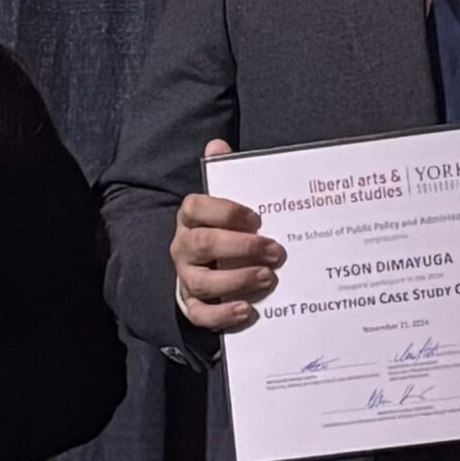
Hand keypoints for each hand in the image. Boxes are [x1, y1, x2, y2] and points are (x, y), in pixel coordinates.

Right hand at [172, 138, 284, 332]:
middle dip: (242, 248)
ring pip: (202, 282)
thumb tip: (218, 145)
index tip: (257, 218)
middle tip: (276, 251)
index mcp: (191, 218)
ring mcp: (186, 278)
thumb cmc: (222, 231)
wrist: (206, 269)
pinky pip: (201, 314)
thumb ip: (225, 175)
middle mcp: (184, 247)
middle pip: (203, 244)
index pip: (196, 207)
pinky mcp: (193, 305)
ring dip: (237, 280)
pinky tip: (247, 310)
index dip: (226, 211)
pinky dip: (223, 315)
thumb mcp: (225, 203)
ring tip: (268, 278)